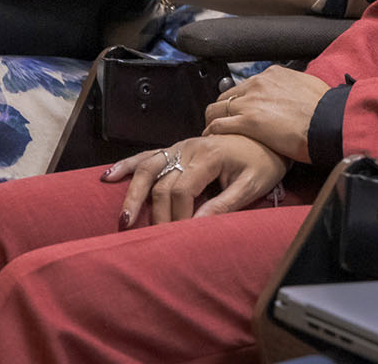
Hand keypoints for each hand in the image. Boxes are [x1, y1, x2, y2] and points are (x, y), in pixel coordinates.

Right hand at [103, 134, 288, 225]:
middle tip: (151, 239)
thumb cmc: (264, 163)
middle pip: (162, 183)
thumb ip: (223, 205)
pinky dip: (128, 166)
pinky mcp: (179, 148)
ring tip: (123, 218)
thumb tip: (194, 227)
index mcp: (210, 155)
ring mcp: (182, 145)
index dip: (176, 216)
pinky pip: (149, 156)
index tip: (177, 236)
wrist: (269, 138)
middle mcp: (191, 147)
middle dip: (155, 213)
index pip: (182, 190)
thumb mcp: (251, 186)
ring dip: (133, 192)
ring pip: (148, 167)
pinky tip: (109, 176)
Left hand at [203, 65, 328, 162]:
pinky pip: (218, 126)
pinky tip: (214, 141)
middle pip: (226, 96)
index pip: (244, 85)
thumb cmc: (324, 109)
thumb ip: (293, 87)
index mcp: (273, 74)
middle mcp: (258, 84)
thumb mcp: (309, 86)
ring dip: (213, 121)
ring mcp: (250, 102)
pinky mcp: (247, 122)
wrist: (327, 122)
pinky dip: (212, 133)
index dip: (240, 100)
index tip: (240, 111)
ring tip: (214, 134)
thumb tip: (294, 94)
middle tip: (224, 124)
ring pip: (215, 109)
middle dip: (223, 110)